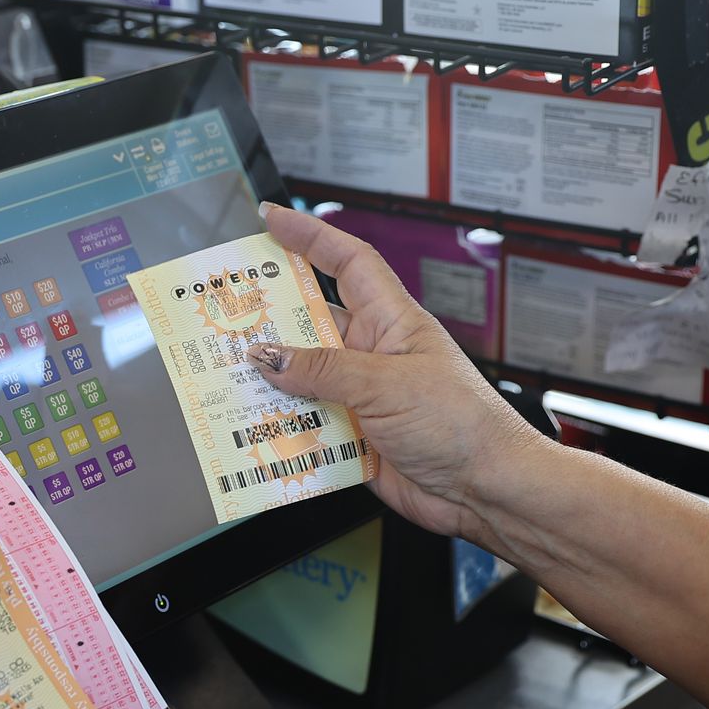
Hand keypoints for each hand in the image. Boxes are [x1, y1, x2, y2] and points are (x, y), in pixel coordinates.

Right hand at [249, 203, 553, 540]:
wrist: (486, 489)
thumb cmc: (462, 424)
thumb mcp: (385, 384)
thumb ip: (322, 370)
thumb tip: (266, 355)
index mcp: (390, 322)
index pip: (347, 262)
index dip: (310, 235)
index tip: (271, 219)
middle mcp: (372, 354)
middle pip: (308, 324)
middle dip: (267, 319)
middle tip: (222, 315)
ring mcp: (360, 397)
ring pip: (299, 380)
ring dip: (267, 384)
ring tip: (227, 380)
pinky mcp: (352, 437)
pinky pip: (304, 427)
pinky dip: (279, 431)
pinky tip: (254, 433)